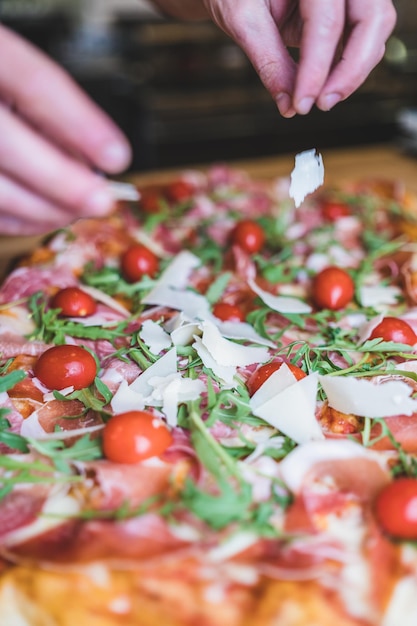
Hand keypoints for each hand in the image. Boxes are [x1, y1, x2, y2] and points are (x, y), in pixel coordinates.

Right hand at [0, 25, 131, 235]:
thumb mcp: (17, 80)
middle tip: (104, 201)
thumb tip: (93, 165)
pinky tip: (48, 215)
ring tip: (79, 211)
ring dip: (45, 209)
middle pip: (7, 143)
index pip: (33, 83)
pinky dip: (22, 221)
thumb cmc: (0, 93)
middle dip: (64, 181)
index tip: (117, 157)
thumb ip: (50, 115)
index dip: (80, 124)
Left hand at [151, 0, 396, 116]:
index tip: (303, 104)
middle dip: (352, 69)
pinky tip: (325, 86)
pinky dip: (349, 66)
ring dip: (354, 71)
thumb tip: (287, 104)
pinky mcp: (348, 8)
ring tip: (321, 99)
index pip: (326, 20)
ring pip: (375, 28)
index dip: (317, 68)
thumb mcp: (242, 18)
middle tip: (323, 103)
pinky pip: (363, 38)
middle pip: (372, 18)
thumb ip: (267, 59)